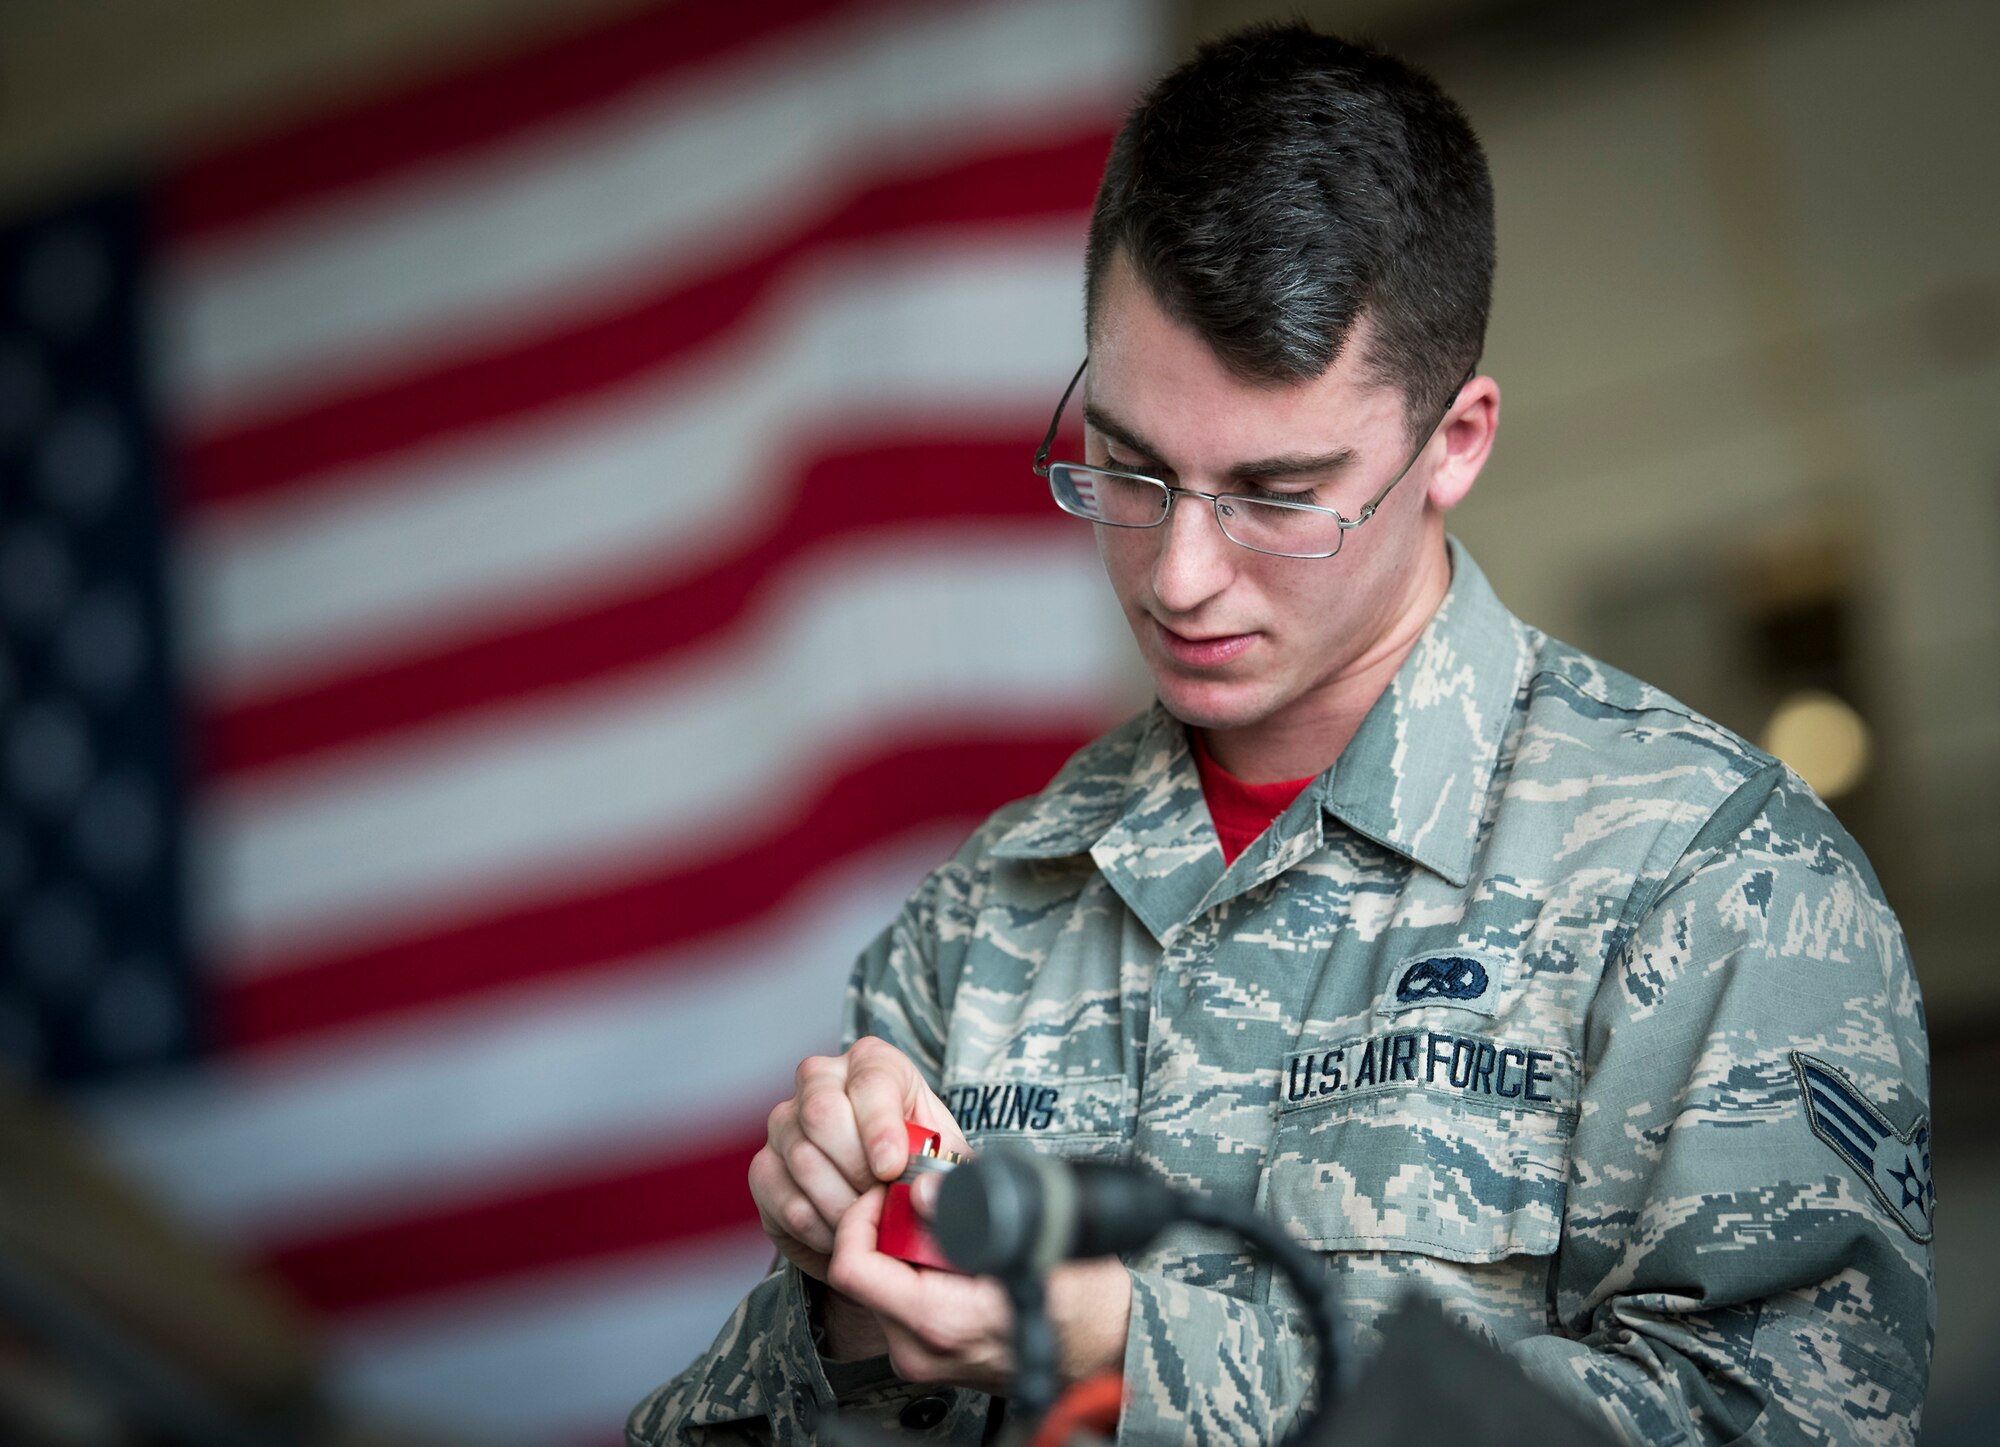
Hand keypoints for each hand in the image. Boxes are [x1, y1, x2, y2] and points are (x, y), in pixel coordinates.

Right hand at [746, 1037, 965, 1281]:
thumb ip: (946, 1173)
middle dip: (857, 1168)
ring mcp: (785, 1123)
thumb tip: (927, 1192)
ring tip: (871, 1222)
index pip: (869, 1081)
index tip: (891, 1168)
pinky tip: (845, 1234)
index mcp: (872, 1063)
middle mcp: (820, 1080)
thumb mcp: (946, 1158)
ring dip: (842, 1205)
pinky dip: (820, 1228)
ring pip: (802, 1160)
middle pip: (822, 1113)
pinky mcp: (764, 1168)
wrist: (884, 1195)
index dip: (879, 1126)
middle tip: (882, 1201)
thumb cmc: (919, 1161)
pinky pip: (785, 1200)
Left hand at [826, 1176, 1131, 1392]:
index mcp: (940, 1321)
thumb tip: (921, 1190)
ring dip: (901, 1249)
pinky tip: (947, 1255)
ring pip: (880, 1286)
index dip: (861, 1217)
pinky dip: (914, 1272)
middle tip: (920, 1200)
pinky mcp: (929, 1356)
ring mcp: (923, 1357)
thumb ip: (971, 1213)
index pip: (853, 1267)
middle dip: (886, 1227)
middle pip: (863, 1272)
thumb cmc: (1081, 1302)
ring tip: (940, 1227)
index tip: (886, 1192)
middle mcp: (921, 1349)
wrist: (1105, 1347)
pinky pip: (899, 1303)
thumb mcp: (1036, 1241)